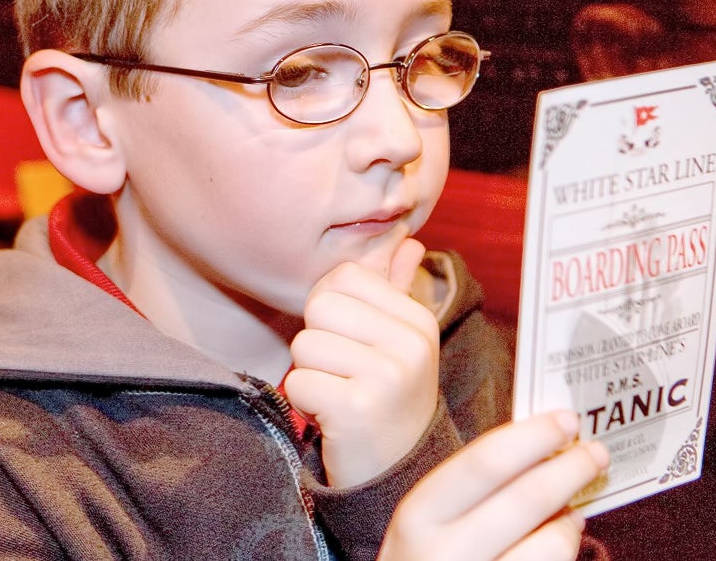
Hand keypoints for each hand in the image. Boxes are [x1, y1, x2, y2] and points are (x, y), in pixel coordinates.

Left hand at [284, 232, 439, 486]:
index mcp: (418, 320)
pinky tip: (332, 417)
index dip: (330, 305)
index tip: (349, 340)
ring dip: (310, 373)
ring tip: (339, 394)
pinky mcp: (356, 409)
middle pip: (319, 306)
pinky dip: (304, 402)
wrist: (397, 473)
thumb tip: (407, 242)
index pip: (344, 275)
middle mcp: (410, 344)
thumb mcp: (401, 343)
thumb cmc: (389, 399)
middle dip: (317, 340)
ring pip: (304, 344)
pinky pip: (298, 382)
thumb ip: (396, 289)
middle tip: (343, 373)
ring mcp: (387, 377)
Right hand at [379, 411, 609, 560]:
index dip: (534, 436)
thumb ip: (469, 487)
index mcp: (420, 516)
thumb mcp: (426, 520)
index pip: (486, 463)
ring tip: (573, 509)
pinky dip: (565, 548)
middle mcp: (445, 554)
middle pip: (528, 499)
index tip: (566, 420)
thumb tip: (540, 446)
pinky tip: (560, 539)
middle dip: (571, 469)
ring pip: (552, 544)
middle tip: (595, 452)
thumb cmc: (424, 556)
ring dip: (571, 520)